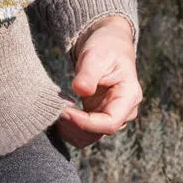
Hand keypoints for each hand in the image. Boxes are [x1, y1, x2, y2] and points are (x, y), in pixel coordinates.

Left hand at [54, 16, 141, 148]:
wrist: (107, 44)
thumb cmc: (105, 48)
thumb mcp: (96, 56)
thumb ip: (89, 74)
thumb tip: (81, 90)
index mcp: (129, 97)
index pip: (110, 122)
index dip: (86, 123)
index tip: (65, 112)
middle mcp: (123, 112)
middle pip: (98, 133)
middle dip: (74, 126)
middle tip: (54, 109)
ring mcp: (110, 116)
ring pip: (89, 137)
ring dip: (69, 129)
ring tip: (54, 110)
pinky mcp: (97, 116)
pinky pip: (82, 131)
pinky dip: (68, 127)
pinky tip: (57, 113)